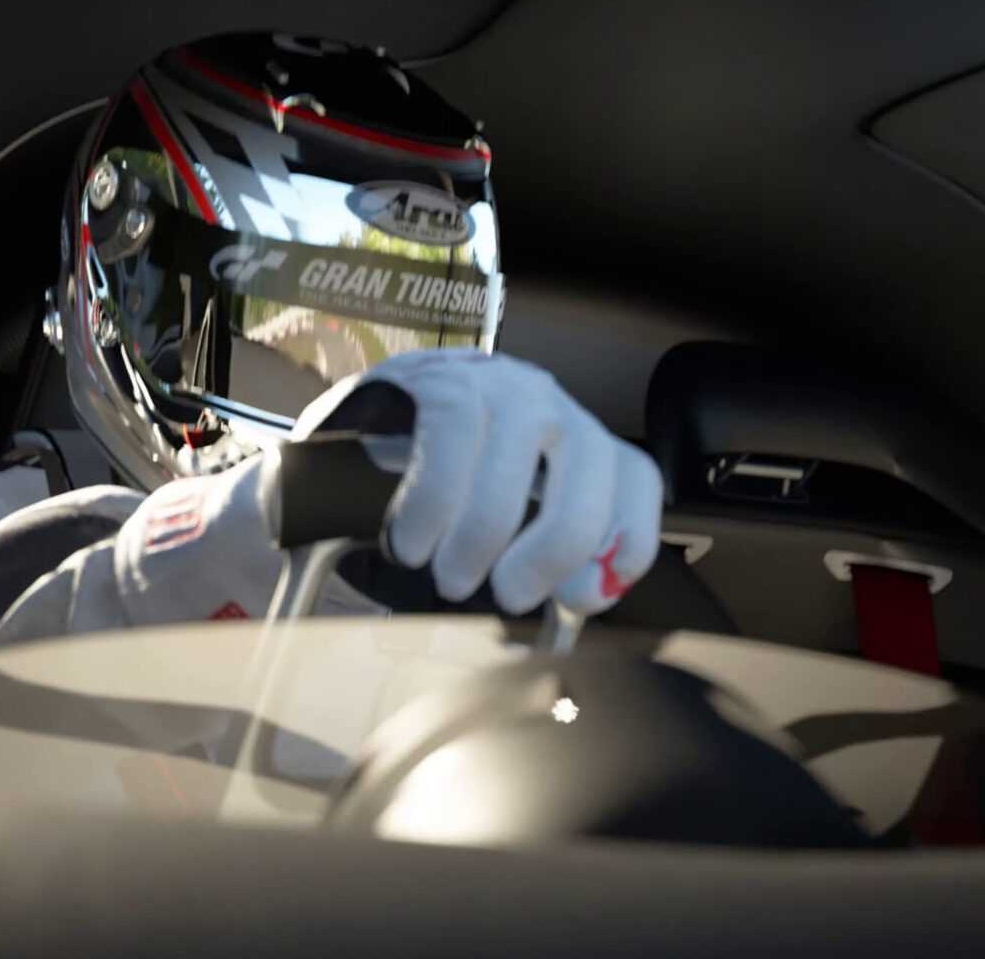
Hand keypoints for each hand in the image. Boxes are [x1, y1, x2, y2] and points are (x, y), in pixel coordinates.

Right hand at [293, 349, 662, 614]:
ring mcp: (496, 383)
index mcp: (573, 440)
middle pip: (591, 466)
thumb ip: (537, 555)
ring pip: (514, 460)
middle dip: (553, 546)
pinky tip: (411, 541)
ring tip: (447, 573)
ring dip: (481, 533)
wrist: (349, 436)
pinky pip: (449, 443)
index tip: (584, 597)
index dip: (627, 538)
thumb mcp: (497, 520)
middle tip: (508, 594)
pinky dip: (432, 506)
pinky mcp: (440, 380)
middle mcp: (548, 403)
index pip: (635, 476)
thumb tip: (575, 604)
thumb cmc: (435, 493)